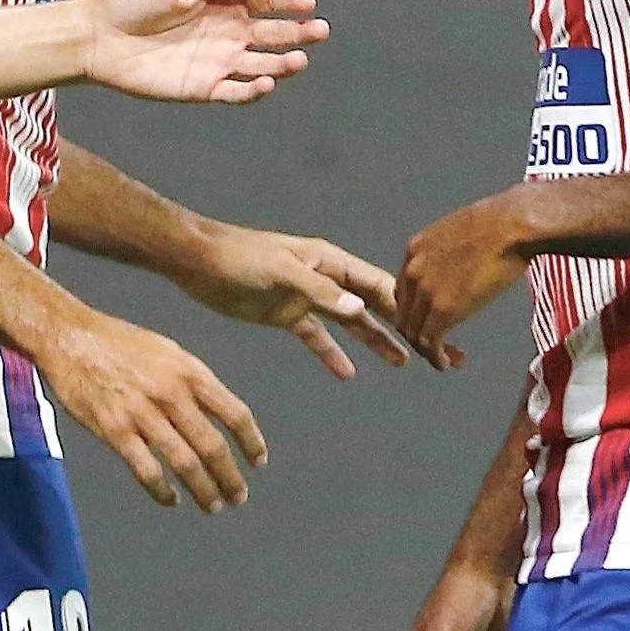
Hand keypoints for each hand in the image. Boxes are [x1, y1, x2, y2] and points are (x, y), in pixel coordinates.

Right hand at [32, 305, 267, 509]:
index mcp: (190, 372)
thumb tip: (218, 413)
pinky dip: (163, 491)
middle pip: (212, 446)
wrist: (70, 337)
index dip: (251, 442)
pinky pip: (146, 470)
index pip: (235, 413)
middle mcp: (171, 394)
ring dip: (204, 490)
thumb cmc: (119, 343)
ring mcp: (142, 413)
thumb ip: (193, 382)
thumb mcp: (168, 351)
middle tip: (238, 497)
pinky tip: (171, 500)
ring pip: (184, 463)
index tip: (257, 462)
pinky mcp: (114, 430)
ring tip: (213, 505)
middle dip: (230, 477)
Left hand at [75, 0, 325, 103]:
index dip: (288, 1)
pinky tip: (266, 82)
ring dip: (283, 63)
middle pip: (272, 32)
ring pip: (262, 65)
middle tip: (318, 31)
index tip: (307, 3)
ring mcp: (217, 60)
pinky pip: (236, 92)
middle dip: (298, 32)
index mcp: (222, 0)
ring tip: (298, 60)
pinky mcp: (203, 87)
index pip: (265, 0)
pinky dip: (254, 90)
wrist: (98, 36)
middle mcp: (226, 31)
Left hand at [178, 224, 425, 373]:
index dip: (404, 304)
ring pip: (350, 322)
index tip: (431, 325)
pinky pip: (316, 337)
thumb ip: (321, 292)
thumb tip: (359, 308)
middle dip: (400, 324)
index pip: (376, 283)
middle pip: (371, 303)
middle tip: (430, 348)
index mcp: (329, 260)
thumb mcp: (283, 272)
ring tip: (403, 362)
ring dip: (374, 341)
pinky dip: (332, 354)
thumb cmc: (241, 257)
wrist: (198, 263)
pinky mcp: (286, 315)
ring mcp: (307, 297)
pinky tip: (348, 373)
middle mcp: (324, 278)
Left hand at [389, 187, 539, 361]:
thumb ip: (450, 253)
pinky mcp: (443, 309)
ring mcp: (425, 290)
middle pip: (404, 313)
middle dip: (417, 333)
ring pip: (414, 331)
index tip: (430, 322)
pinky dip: (435, 357)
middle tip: (434, 347)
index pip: (404, 290)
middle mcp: (413, 270)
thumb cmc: (501, 223)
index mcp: (415, 250)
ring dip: (427, 349)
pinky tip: (445, 364)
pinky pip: (430, 341)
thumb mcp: (460, 233)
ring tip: (442, 359)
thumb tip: (462, 266)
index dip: (416, 311)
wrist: (513, 224)